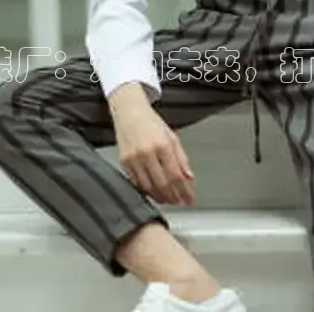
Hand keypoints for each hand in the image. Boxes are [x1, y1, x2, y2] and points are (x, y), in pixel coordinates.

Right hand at [108, 83, 194, 205]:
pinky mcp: (124, 162)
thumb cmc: (151, 123)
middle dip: (173, 197)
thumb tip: (189, 177)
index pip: (176, 175)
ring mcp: (134, 158)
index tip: (190, 199)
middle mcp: (148, 153)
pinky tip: (154, 192)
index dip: (184, 191)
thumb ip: (181, 158)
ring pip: (148, 187)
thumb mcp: (172, 137)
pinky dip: (147, 191)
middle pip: (162, 184)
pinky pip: (136, 183)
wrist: (129, 112)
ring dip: (160, 197)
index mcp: (163, 145)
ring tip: (168, 200)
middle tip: (180, 201)